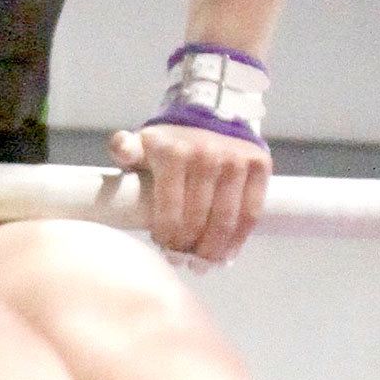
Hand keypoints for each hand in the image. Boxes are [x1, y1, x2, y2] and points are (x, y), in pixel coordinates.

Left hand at [108, 120, 269, 265]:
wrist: (212, 116)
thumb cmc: (171, 142)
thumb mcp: (142, 141)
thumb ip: (125, 147)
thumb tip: (120, 148)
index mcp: (173, 153)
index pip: (170, 209)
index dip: (167, 236)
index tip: (163, 247)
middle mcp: (207, 154)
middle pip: (198, 220)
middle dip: (188, 247)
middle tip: (183, 260)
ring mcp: (235, 160)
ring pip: (226, 221)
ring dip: (213, 250)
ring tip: (203, 263)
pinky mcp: (259, 165)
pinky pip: (251, 213)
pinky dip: (239, 239)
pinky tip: (226, 253)